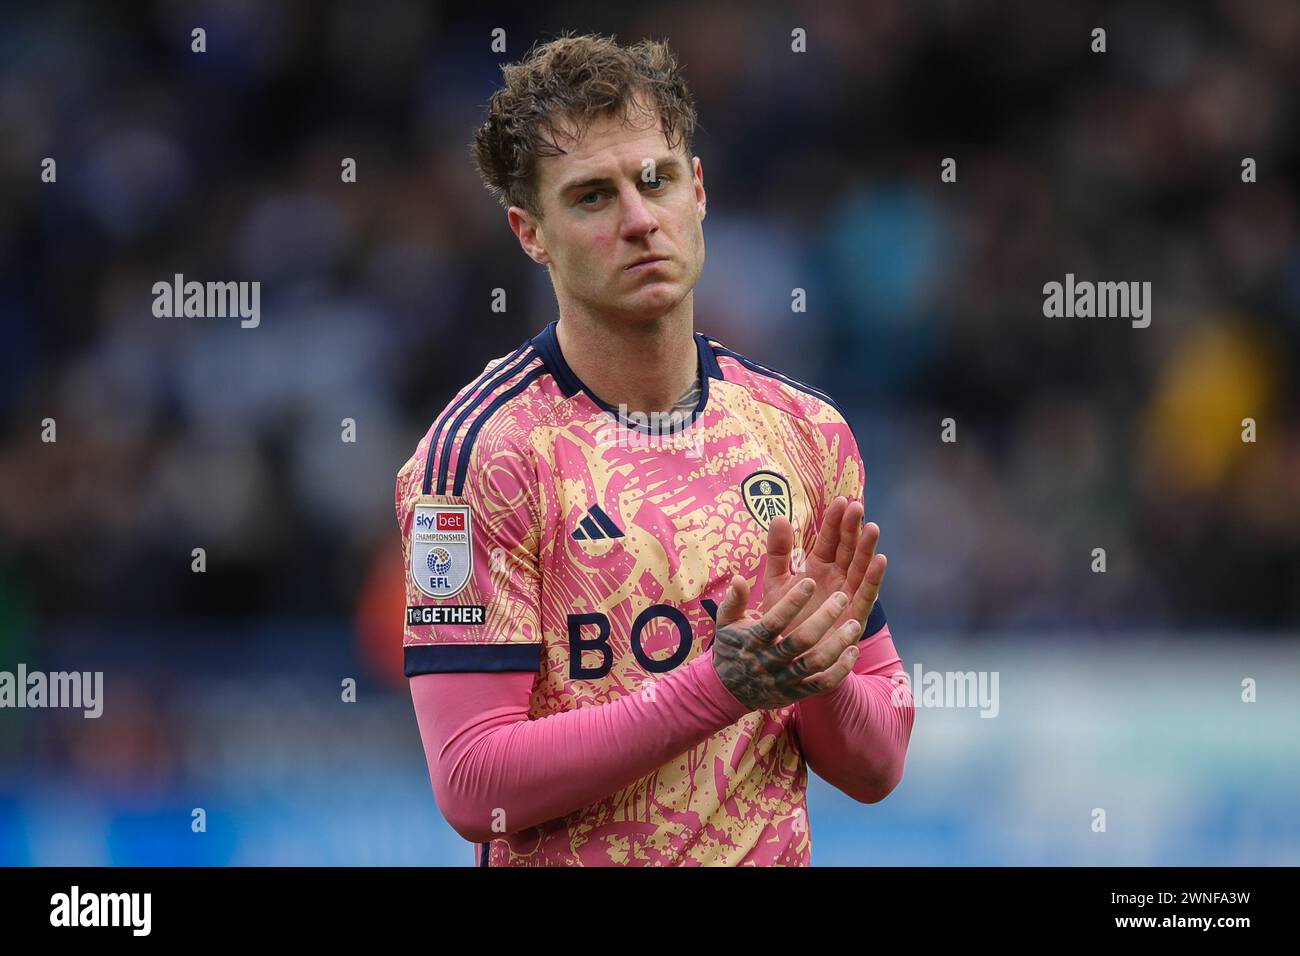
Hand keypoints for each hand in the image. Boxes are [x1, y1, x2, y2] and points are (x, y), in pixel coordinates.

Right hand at [710, 578, 862, 710]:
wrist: (728, 692)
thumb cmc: (732, 648)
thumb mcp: (727, 623)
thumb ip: (734, 600)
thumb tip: (738, 577)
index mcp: (753, 640)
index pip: (774, 621)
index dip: (792, 602)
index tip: (810, 582)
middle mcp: (769, 661)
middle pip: (800, 641)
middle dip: (823, 618)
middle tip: (841, 598)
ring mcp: (784, 679)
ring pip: (815, 663)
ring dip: (837, 644)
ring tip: (854, 624)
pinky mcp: (796, 694)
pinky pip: (823, 684)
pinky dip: (841, 670)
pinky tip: (853, 651)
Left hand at [762, 496, 886, 637]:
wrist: (785, 658)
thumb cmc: (782, 620)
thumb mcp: (776, 581)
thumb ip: (778, 551)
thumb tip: (778, 516)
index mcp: (818, 568)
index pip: (828, 540)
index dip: (834, 521)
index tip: (840, 500)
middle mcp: (836, 578)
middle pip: (847, 548)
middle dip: (852, 528)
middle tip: (857, 507)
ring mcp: (847, 596)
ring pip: (860, 567)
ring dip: (867, 548)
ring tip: (872, 527)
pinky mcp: (854, 616)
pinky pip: (866, 595)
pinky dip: (874, 578)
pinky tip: (881, 560)